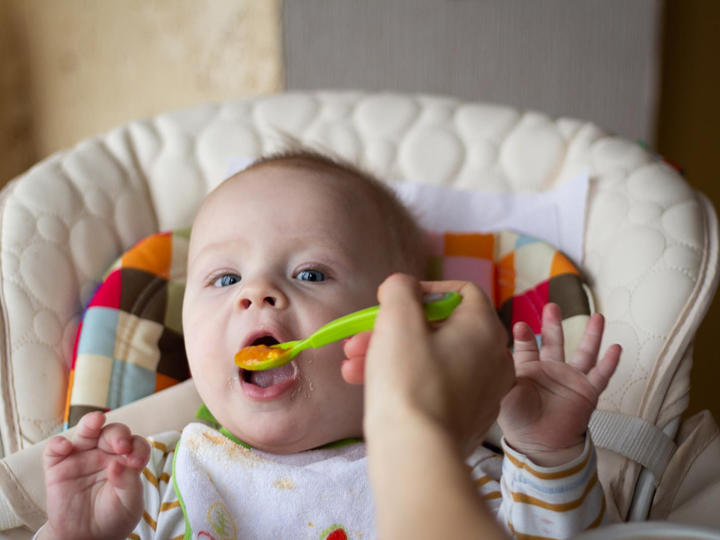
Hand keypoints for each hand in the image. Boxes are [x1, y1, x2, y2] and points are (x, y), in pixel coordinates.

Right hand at [41, 412, 151, 539]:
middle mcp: (105, 453)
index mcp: (126, 459)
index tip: (136, 462)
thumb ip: (129, 482)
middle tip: (122, 447)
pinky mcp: (58, 467)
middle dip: (119, 435)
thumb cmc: (113, 517)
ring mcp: (81, 457)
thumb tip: (118, 464)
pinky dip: (58, 444)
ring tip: (96, 421)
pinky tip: (65, 447)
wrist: (87, 537)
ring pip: (86, 431)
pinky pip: (54, 450)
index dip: (138, 448)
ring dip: (91, 423)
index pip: (136, 444)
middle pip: (113, 433)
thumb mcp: (130, 503)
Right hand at [342, 274, 514, 451]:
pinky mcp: (467, 418)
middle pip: (439, 329)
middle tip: (360, 337)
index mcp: (484, 329)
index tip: (394, 302)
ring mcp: (483, 391)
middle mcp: (493, 358)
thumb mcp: (397, 320)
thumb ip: (400, 289)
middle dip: (392, 329)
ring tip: (352, 364)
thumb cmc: (408, 381)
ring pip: (432, 359)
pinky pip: (435, 387)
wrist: (416, 454)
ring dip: (389, 355)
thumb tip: (402, 286)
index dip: (424, 290)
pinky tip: (365, 384)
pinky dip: (405, 380)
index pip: (462, 291)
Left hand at [498, 303, 620, 465]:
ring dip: (592, 335)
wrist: (540, 445)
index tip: (520, 326)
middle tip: (552, 306)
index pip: (527, 347)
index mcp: (529, 369)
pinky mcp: (587, 393)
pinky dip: (609, 363)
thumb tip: (492, 354)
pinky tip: (616, 347)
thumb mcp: (506, 394)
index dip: (524, 337)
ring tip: (598, 316)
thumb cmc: (518, 420)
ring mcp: (571, 380)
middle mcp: (551, 371)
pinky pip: (601, 375)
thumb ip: (502, 374)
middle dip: (553, 324)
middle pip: (554, 342)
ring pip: (584, 353)